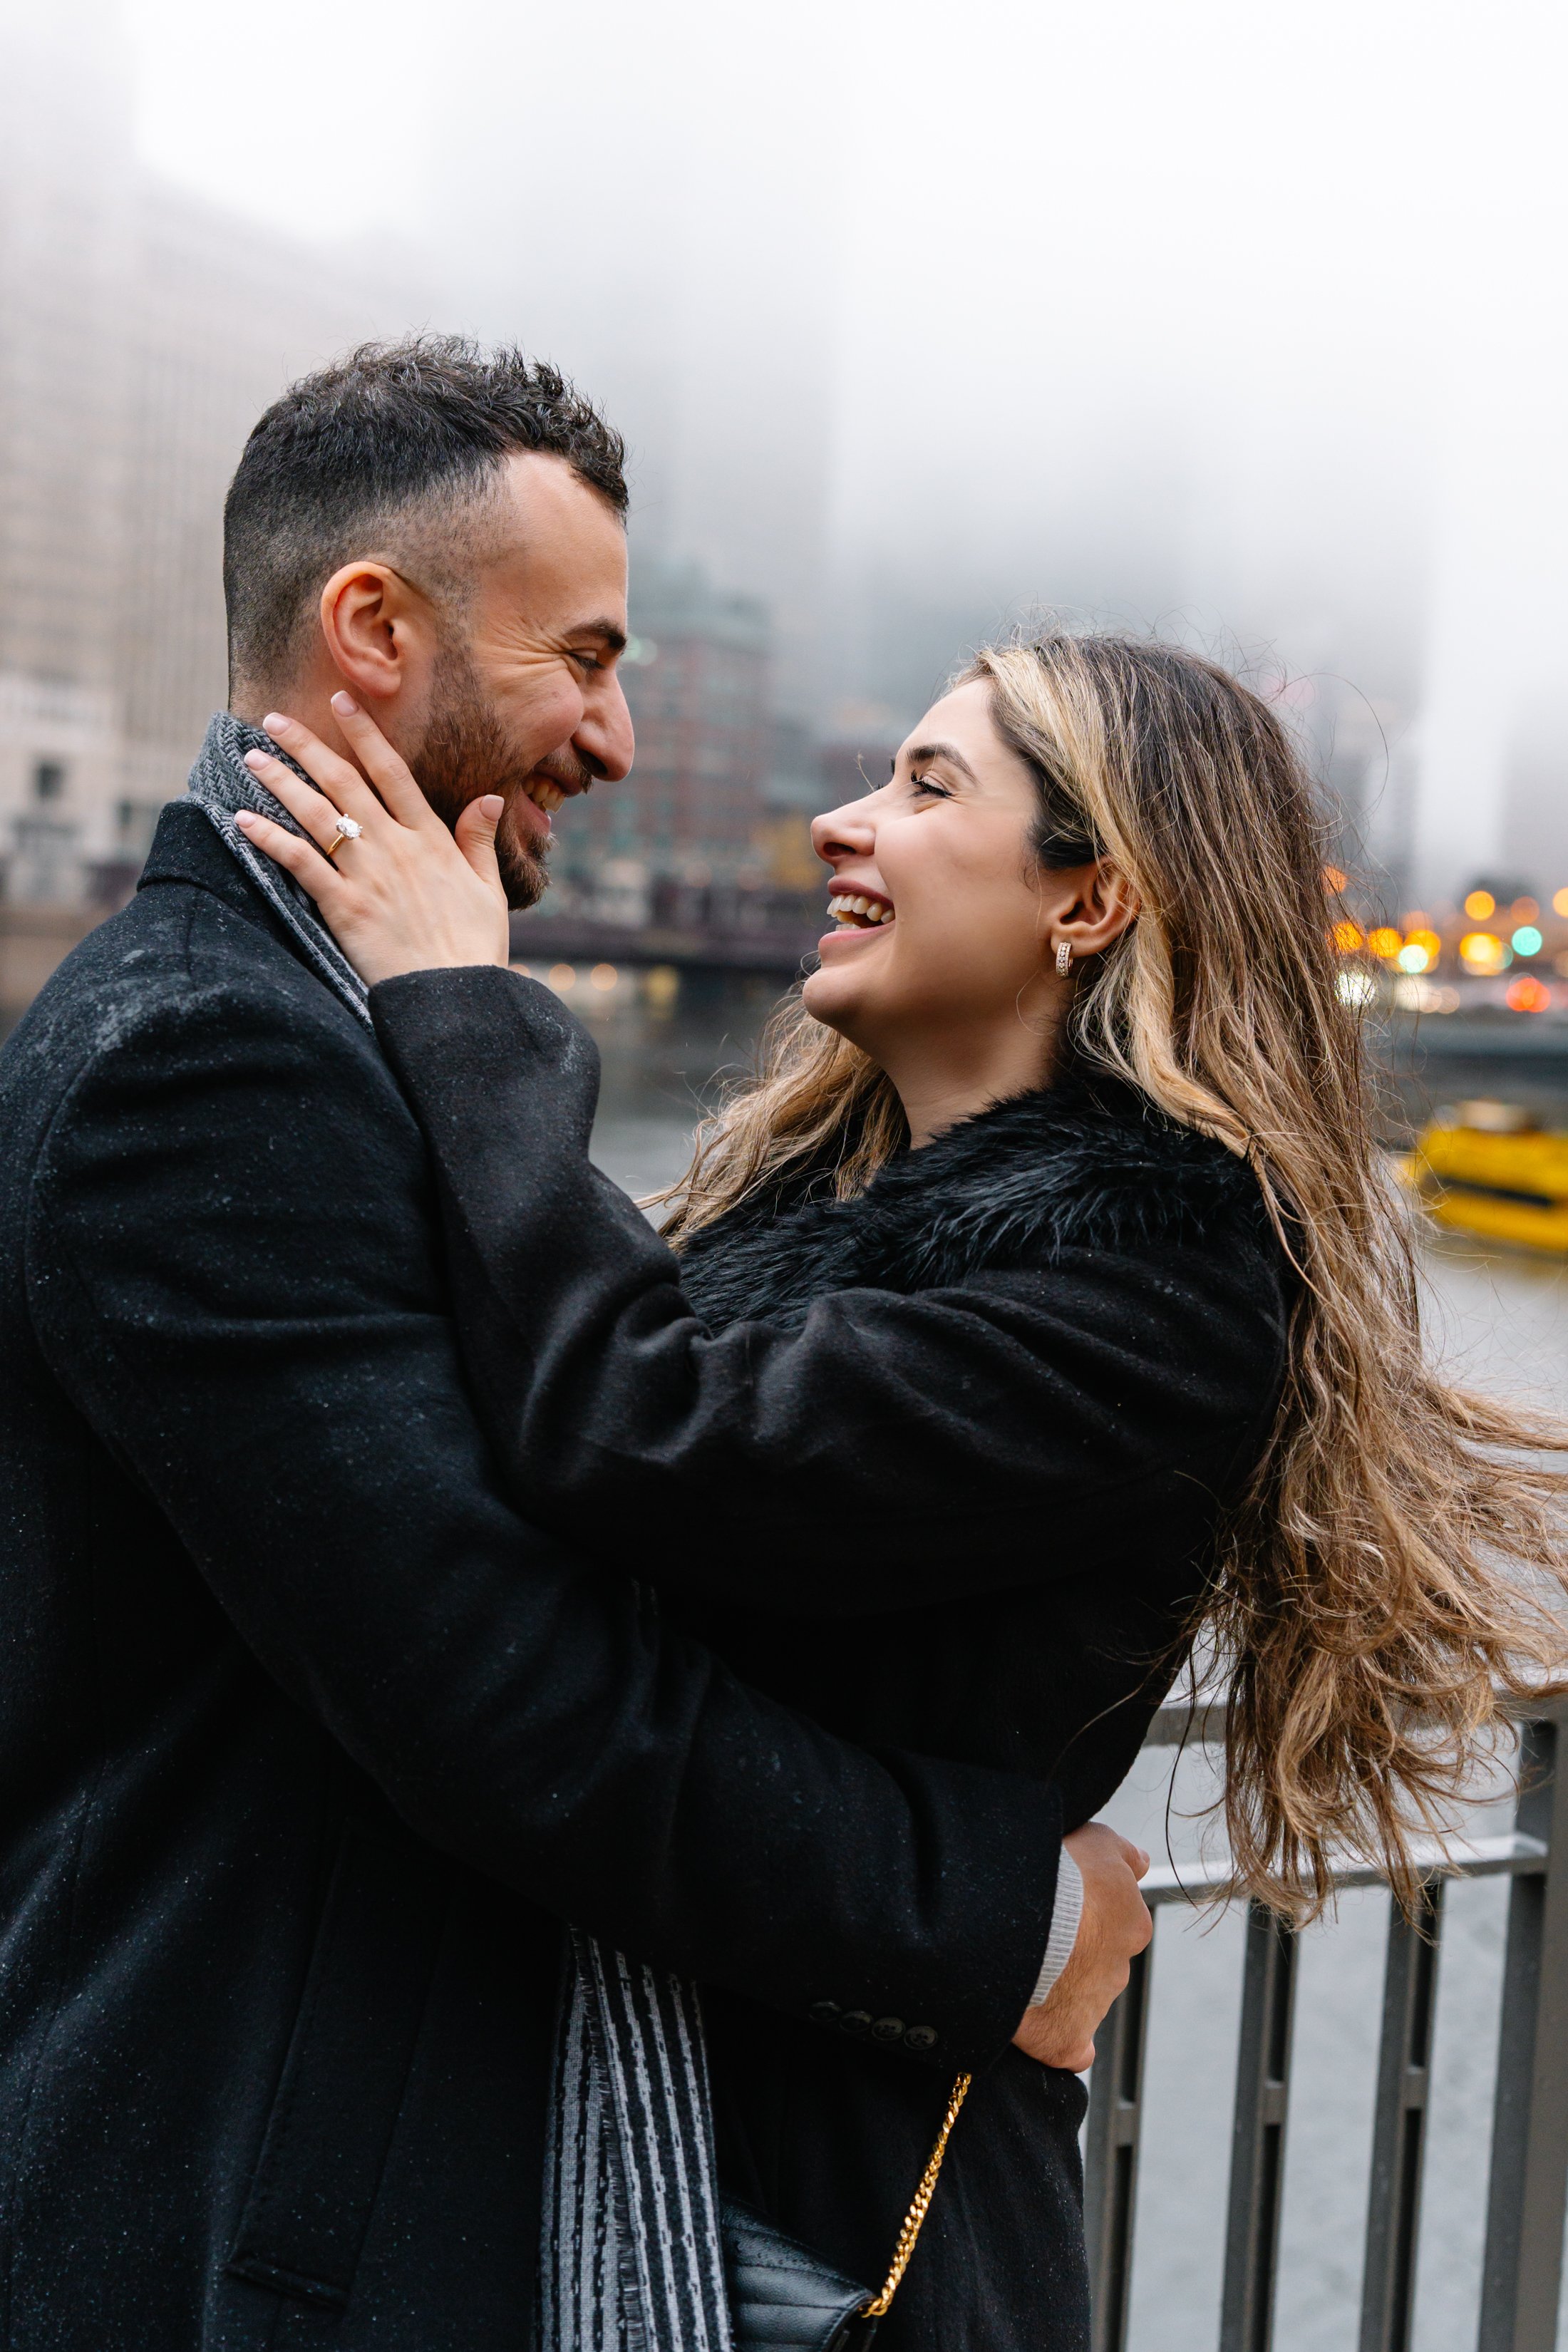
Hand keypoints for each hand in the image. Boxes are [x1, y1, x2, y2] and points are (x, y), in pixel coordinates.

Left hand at [232, 695, 509, 986]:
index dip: (364, 734)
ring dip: (281, 781)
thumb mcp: (488, 890)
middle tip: (274, 719)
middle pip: (345, 783)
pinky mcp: (343, 907)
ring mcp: (367, 876)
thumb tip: (487, 797)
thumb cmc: (474, 949)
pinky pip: (300, 863)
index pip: (393, 772)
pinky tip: (243, 820)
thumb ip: (479, 840)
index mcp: (432, 840)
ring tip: (252, 757)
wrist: (455, 998)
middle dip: (307, 747)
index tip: (341, 701)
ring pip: (317, 814)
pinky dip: (270, 839)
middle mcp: (396, 848)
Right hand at [1012, 1822, 1151, 2072]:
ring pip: (1079, 2000)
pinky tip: (1036, 2025)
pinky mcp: (1065, 2040)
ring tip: (1017, 1965)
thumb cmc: (1058, 1872)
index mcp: (1131, 1924)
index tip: (1056, 1903)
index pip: (1115, 1922)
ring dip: (1055, 1987)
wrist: (1017, 1917)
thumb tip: (1142, 1863)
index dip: (1083, 1912)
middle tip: (1033, 1933)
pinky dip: (1058, 2040)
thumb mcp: (1098, 1841)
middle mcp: (1119, 1968)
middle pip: (1097, 1963)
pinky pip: (1070, 2049)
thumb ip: (1124, 1854)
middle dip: (1071, 1953)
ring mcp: (1094, 2007)